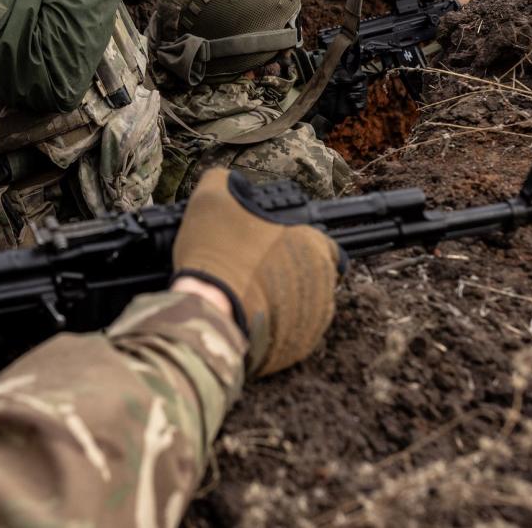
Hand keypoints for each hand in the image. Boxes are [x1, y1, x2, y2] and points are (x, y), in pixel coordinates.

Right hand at [171, 169, 344, 377]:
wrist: (206, 310)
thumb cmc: (217, 251)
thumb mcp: (213, 197)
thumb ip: (225, 181)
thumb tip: (229, 182)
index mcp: (315, 246)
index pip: (322, 240)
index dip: (294, 238)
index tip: (271, 242)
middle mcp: (324, 284)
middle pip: (309, 273)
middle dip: (284, 270)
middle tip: (250, 266)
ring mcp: (313, 321)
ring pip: (300, 304)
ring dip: (279, 298)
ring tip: (243, 290)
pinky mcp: (296, 350)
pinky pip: (288, 334)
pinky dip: (270, 325)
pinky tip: (244, 314)